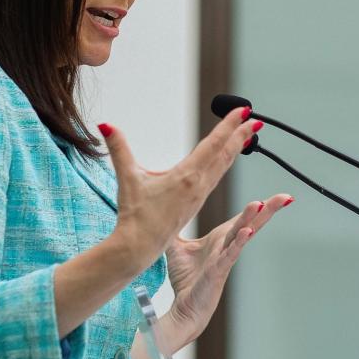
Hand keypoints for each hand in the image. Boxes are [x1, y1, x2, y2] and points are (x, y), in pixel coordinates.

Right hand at [98, 108, 259, 269]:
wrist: (140, 247)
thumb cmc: (134, 215)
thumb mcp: (127, 178)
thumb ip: (118, 149)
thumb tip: (105, 125)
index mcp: (187, 176)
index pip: (213, 144)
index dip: (229, 126)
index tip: (243, 111)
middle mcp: (199, 185)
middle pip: (225, 154)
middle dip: (240, 135)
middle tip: (254, 118)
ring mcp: (200, 195)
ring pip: (223, 166)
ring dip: (236, 148)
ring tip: (247, 134)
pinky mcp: (196, 202)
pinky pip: (216, 177)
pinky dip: (225, 163)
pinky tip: (226, 158)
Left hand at [163, 193, 292, 342]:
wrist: (185, 308)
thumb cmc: (186, 281)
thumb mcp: (177, 249)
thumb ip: (174, 231)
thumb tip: (165, 213)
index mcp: (221, 238)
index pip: (243, 218)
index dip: (260, 206)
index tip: (280, 195)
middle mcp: (227, 246)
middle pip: (252, 223)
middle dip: (268, 209)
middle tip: (286, 196)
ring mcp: (225, 258)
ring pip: (242, 235)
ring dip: (251, 219)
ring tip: (261, 204)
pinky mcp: (218, 271)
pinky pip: (230, 254)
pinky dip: (239, 243)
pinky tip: (247, 232)